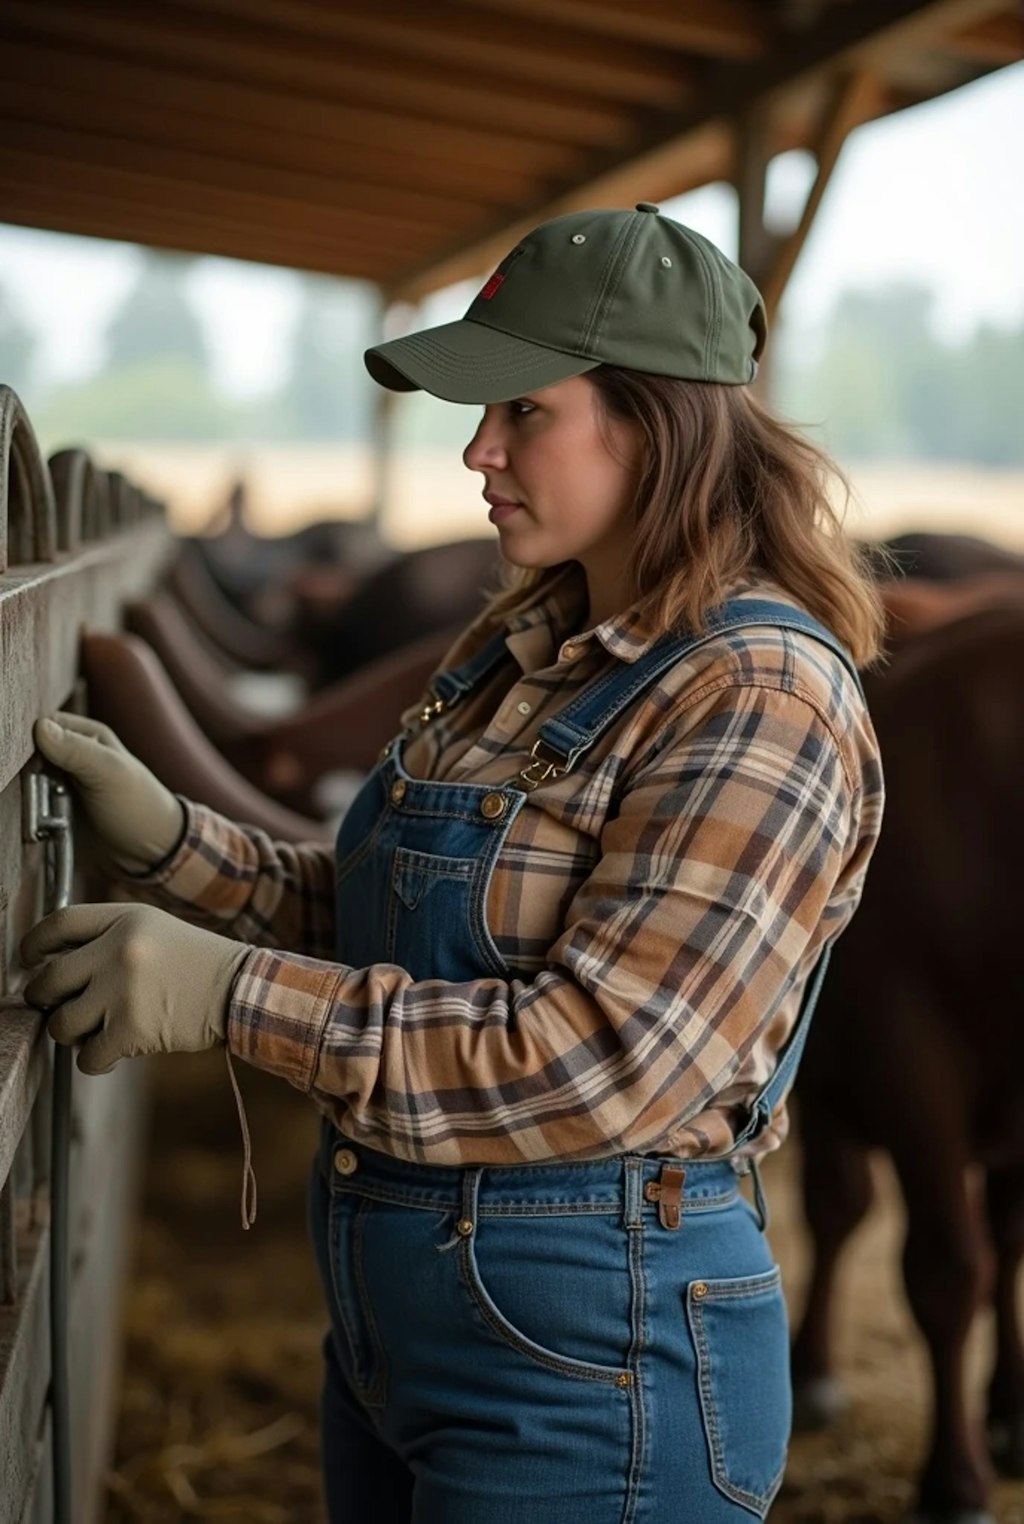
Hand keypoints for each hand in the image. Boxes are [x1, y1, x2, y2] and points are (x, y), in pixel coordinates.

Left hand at [21, 903, 250, 1073]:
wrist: (240, 991)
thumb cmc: (196, 963)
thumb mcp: (154, 929)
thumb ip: (107, 937)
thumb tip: (49, 964)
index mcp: (124, 919)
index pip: (59, 924)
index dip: (33, 944)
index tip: (27, 961)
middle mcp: (118, 950)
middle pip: (49, 979)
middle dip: (42, 998)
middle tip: (53, 1006)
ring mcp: (122, 991)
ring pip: (62, 1024)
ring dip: (71, 1033)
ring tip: (93, 1031)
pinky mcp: (131, 1029)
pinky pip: (87, 1056)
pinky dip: (95, 1060)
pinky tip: (113, 1052)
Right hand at [34, 712, 185, 873]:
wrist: (149, 854)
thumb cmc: (140, 806)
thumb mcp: (111, 772)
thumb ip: (76, 750)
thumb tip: (41, 728)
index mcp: (88, 736)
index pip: (45, 725)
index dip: (35, 742)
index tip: (40, 765)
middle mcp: (72, 757)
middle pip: (33, 755)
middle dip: (32, 774)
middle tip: (50, 793)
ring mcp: (62, 785)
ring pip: (29, 783)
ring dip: (33, 798)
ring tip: (53, 812)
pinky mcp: (56, 812)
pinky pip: (33, 808)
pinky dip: (34, 816)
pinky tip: (47, 826)